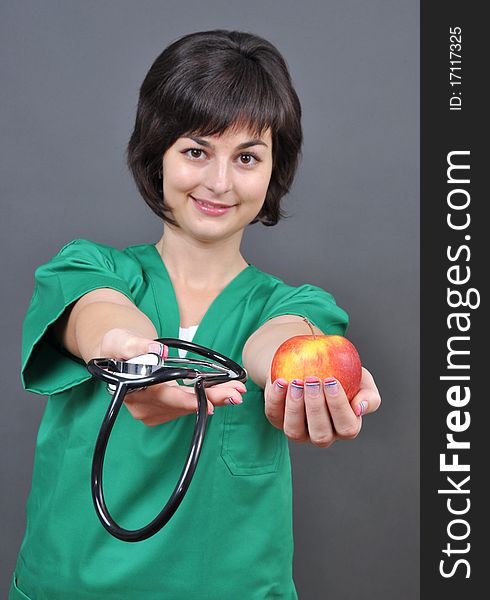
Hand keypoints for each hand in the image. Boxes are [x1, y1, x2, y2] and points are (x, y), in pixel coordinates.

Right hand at [99, 328, 246, 425]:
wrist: (116, 355)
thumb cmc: (117, 346)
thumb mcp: (121, 340)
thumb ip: (136, 345)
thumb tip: (157, 351)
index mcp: (133, 389)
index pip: (163, 397)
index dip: (187, 402)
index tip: (209, 404)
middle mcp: (142, 406)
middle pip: (182, 404)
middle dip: (212, 399)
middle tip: (236, 394)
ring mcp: (152, 411)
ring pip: (188, 406)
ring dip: (214, 398)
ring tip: (237, 390)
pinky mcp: (162, 411)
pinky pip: (187, 405)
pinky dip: (206, 398)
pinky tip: (223, 391)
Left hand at [264, 367, 380, 447]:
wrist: (310, 361)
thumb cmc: (342, 372)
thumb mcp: (361, 379)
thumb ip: (368, 395)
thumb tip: (359, 408)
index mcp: (346, 427)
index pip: (347, 428)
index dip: (338, 407)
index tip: (331, 380)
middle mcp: (322, 435)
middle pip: (320, 435)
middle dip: (316, 408)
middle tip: (312, 380)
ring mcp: (299, 431)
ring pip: (294, 431)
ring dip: (295, 407)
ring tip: (296, 382)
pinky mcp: (278, 420)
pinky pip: (274, 415)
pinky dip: (276, 399)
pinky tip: (281, 382)